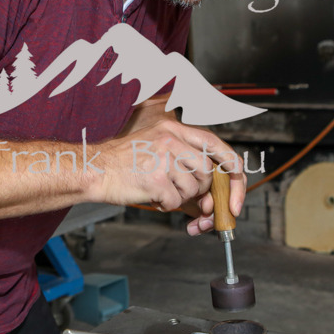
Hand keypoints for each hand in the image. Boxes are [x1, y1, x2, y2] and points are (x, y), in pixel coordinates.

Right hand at [92, 119, 244, 225]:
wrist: (94, 170)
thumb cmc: (124, 162)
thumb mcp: (155, 145)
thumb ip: (184, 156)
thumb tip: (214, 185)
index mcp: (173, 128)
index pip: (215, 144)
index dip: (231, 165)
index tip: (239, 180)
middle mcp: (170, 139)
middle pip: (206, 172)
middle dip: (199, 189)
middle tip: (180, 191)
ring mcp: (163, 158)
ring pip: (193, 189)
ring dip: (179, 197)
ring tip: (159, 189)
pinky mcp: (156, 179)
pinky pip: (175, 202)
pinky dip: (165, 205)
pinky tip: (151, 195)